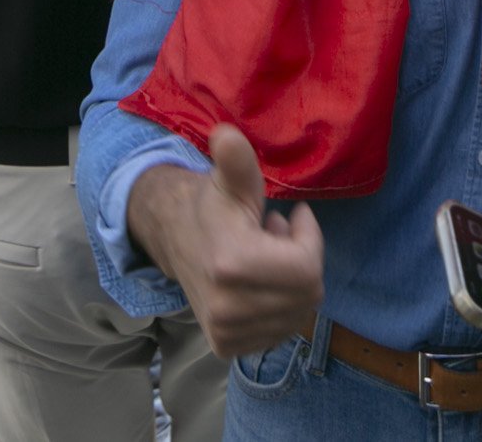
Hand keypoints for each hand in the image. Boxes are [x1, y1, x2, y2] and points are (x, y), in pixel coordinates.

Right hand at [128, 125, 324, 357]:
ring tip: (267, 254)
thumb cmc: (211, 205)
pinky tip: (260, 281)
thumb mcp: (229, 178)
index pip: (308, 270)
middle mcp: (227, 308)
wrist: (172, 238)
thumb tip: (227, 135)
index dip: (309, 239)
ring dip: (291, 282)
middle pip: (307, 294)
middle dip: (302, 260)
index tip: (295, 216)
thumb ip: (236, 160)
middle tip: (277, 232)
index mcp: (231, 265)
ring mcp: (225, 332)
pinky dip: (280, 306)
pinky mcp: (226, 347)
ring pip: (297, 314)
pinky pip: (280, 331)